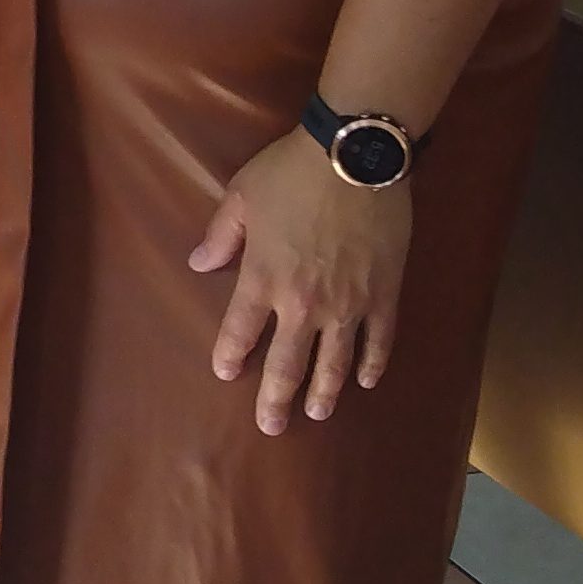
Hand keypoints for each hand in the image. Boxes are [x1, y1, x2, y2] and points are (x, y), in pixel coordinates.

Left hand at [194, 127, 408, 435]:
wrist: (355, 156)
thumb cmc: (292, 171)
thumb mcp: (242, 196)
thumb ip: (220, 236)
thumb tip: (198, 265)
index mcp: (263, 279)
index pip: (240, 331)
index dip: (231, 355)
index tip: (226, 373)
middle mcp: (303, 303)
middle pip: (287, 363)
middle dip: (277, 398)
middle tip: (271, 427)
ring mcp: (348, 304)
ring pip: (334, 362)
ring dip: (325, 392)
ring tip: (318, 413)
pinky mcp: (384, 295)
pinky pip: (379, 340)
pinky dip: (372, 363)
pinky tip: (365, 381)